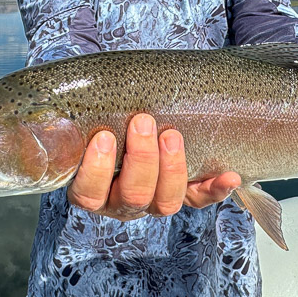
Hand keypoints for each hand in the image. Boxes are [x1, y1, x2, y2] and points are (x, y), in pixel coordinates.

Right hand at [67, 113, 241, 219]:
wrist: (143, 115)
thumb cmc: (112, 116)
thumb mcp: (94, 115)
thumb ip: (86, 113)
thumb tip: (69, 93)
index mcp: (93, 187)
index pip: (88, 193)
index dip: (96, 170)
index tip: (104, 136)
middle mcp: (122, 201)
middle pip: (132, 197)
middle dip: (141, 159)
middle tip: (143, 121)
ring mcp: (155, 201)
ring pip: (165, 203)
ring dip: (172, 169)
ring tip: (172, 135)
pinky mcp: (186, 195)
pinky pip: (201, 200)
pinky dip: (216, 189)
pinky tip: (228, 175)